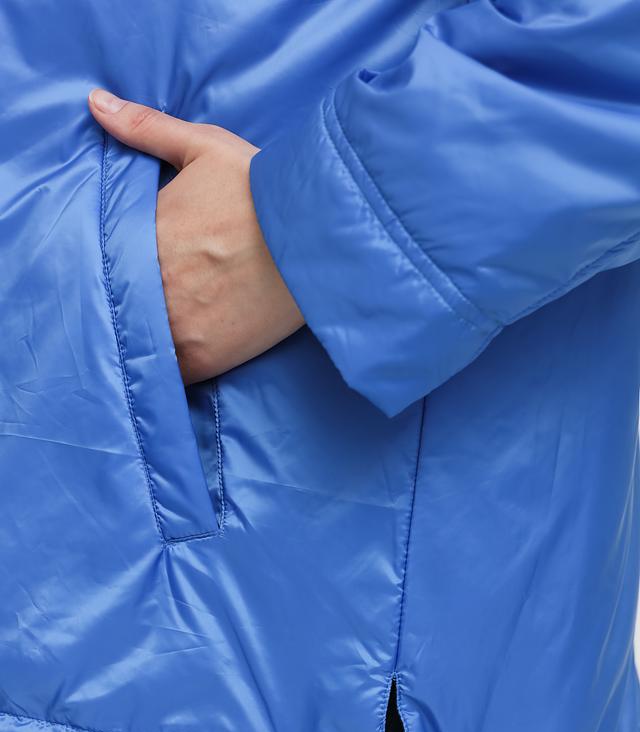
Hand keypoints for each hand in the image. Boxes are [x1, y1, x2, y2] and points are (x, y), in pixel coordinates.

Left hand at [88, 90, 303, 383]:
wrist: (316, 237)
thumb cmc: (261, 190)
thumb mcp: (205, 148)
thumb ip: (145, 129)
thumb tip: (94, 103)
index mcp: (140, 238)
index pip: (103, 262)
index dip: (110, 268)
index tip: (124, 268)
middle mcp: (149, 289)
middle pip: (118, 307)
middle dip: (127, 304)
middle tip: (148, 301)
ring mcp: (173, 329)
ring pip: (139, 345)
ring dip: (145, 340)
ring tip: (158, 333)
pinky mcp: (202, 360)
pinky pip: (168, 377)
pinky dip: (167, 373)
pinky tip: (175, 359)